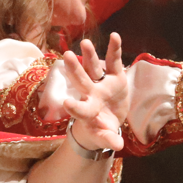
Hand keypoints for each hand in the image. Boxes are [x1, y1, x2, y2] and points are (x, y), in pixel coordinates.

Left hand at [60, 33, 129, 152]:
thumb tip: (117, 146)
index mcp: (87, 112)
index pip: (80, 109)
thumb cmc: (101, 130)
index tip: (67, 103)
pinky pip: (114, 62)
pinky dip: (114, 49)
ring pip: (93, 68)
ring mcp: (101, 84)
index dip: (75, 107)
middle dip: (75, 70)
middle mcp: (90, 94)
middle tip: (65, 57)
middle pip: (81, 81)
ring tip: (85, 43)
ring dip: (89, 56)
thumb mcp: (105, 137)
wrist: (106, 118)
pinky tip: (114, 35)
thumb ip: (109, 139)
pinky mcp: (114, 77)